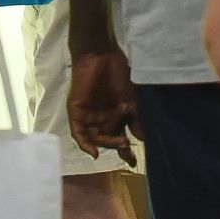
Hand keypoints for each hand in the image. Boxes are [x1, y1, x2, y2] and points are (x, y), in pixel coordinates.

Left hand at [67, 50, 139, 167]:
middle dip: (118, 146)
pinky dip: (85, 144)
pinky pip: (79, 133)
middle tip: (127, 146)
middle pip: (108, 140)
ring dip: (107, 143)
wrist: (101, 55)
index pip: (120, 137)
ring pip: (96, 138)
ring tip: (121, 142)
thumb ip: (135, 118)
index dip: (126, 151)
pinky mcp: (76, 112)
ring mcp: (88, 116)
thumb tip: (143, 138)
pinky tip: (94, 152)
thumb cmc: (117, 72)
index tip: (135, 162)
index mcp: (114, 115)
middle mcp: (101, 119)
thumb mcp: (131, 97)